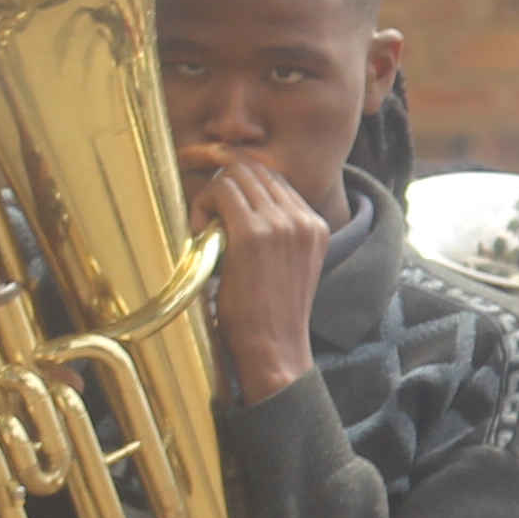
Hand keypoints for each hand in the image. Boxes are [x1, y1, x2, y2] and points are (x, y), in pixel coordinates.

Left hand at [193, 152, 330, 403]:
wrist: (274, 347)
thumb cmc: (270, 314)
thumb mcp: (287, 266)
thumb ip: (276, 233)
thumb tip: (239, 204)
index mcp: (316, 226)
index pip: (274, 179)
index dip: (243, 191)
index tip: (225, 219)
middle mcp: (303, 219)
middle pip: (255, 170)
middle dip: (226, 187)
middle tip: (210, 221)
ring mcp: (282, 223)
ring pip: (237, 174)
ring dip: (214, 194)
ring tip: (207, 229)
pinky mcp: (254, 233)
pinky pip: (222, 190)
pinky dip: (204, 204)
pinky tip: (202, 233)